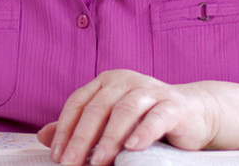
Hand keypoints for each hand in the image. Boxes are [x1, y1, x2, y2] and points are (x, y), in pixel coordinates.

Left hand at [37, 69, 219, 165]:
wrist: (195, 114)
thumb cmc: (146, 119)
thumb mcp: (110, 122)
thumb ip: (80, 127)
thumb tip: (44, 136)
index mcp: (106, 82)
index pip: (79, 102)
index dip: (65, 128)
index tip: (57, 154)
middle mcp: (125, 81)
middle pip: (98, 108)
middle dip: (82, 138)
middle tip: (71, 164)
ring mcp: (150, 90)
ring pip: (124, 111)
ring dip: (109, 139)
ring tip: (98, 162)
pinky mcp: (173, 105)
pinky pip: (156, 117)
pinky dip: (143, 132)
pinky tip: (132, 148)